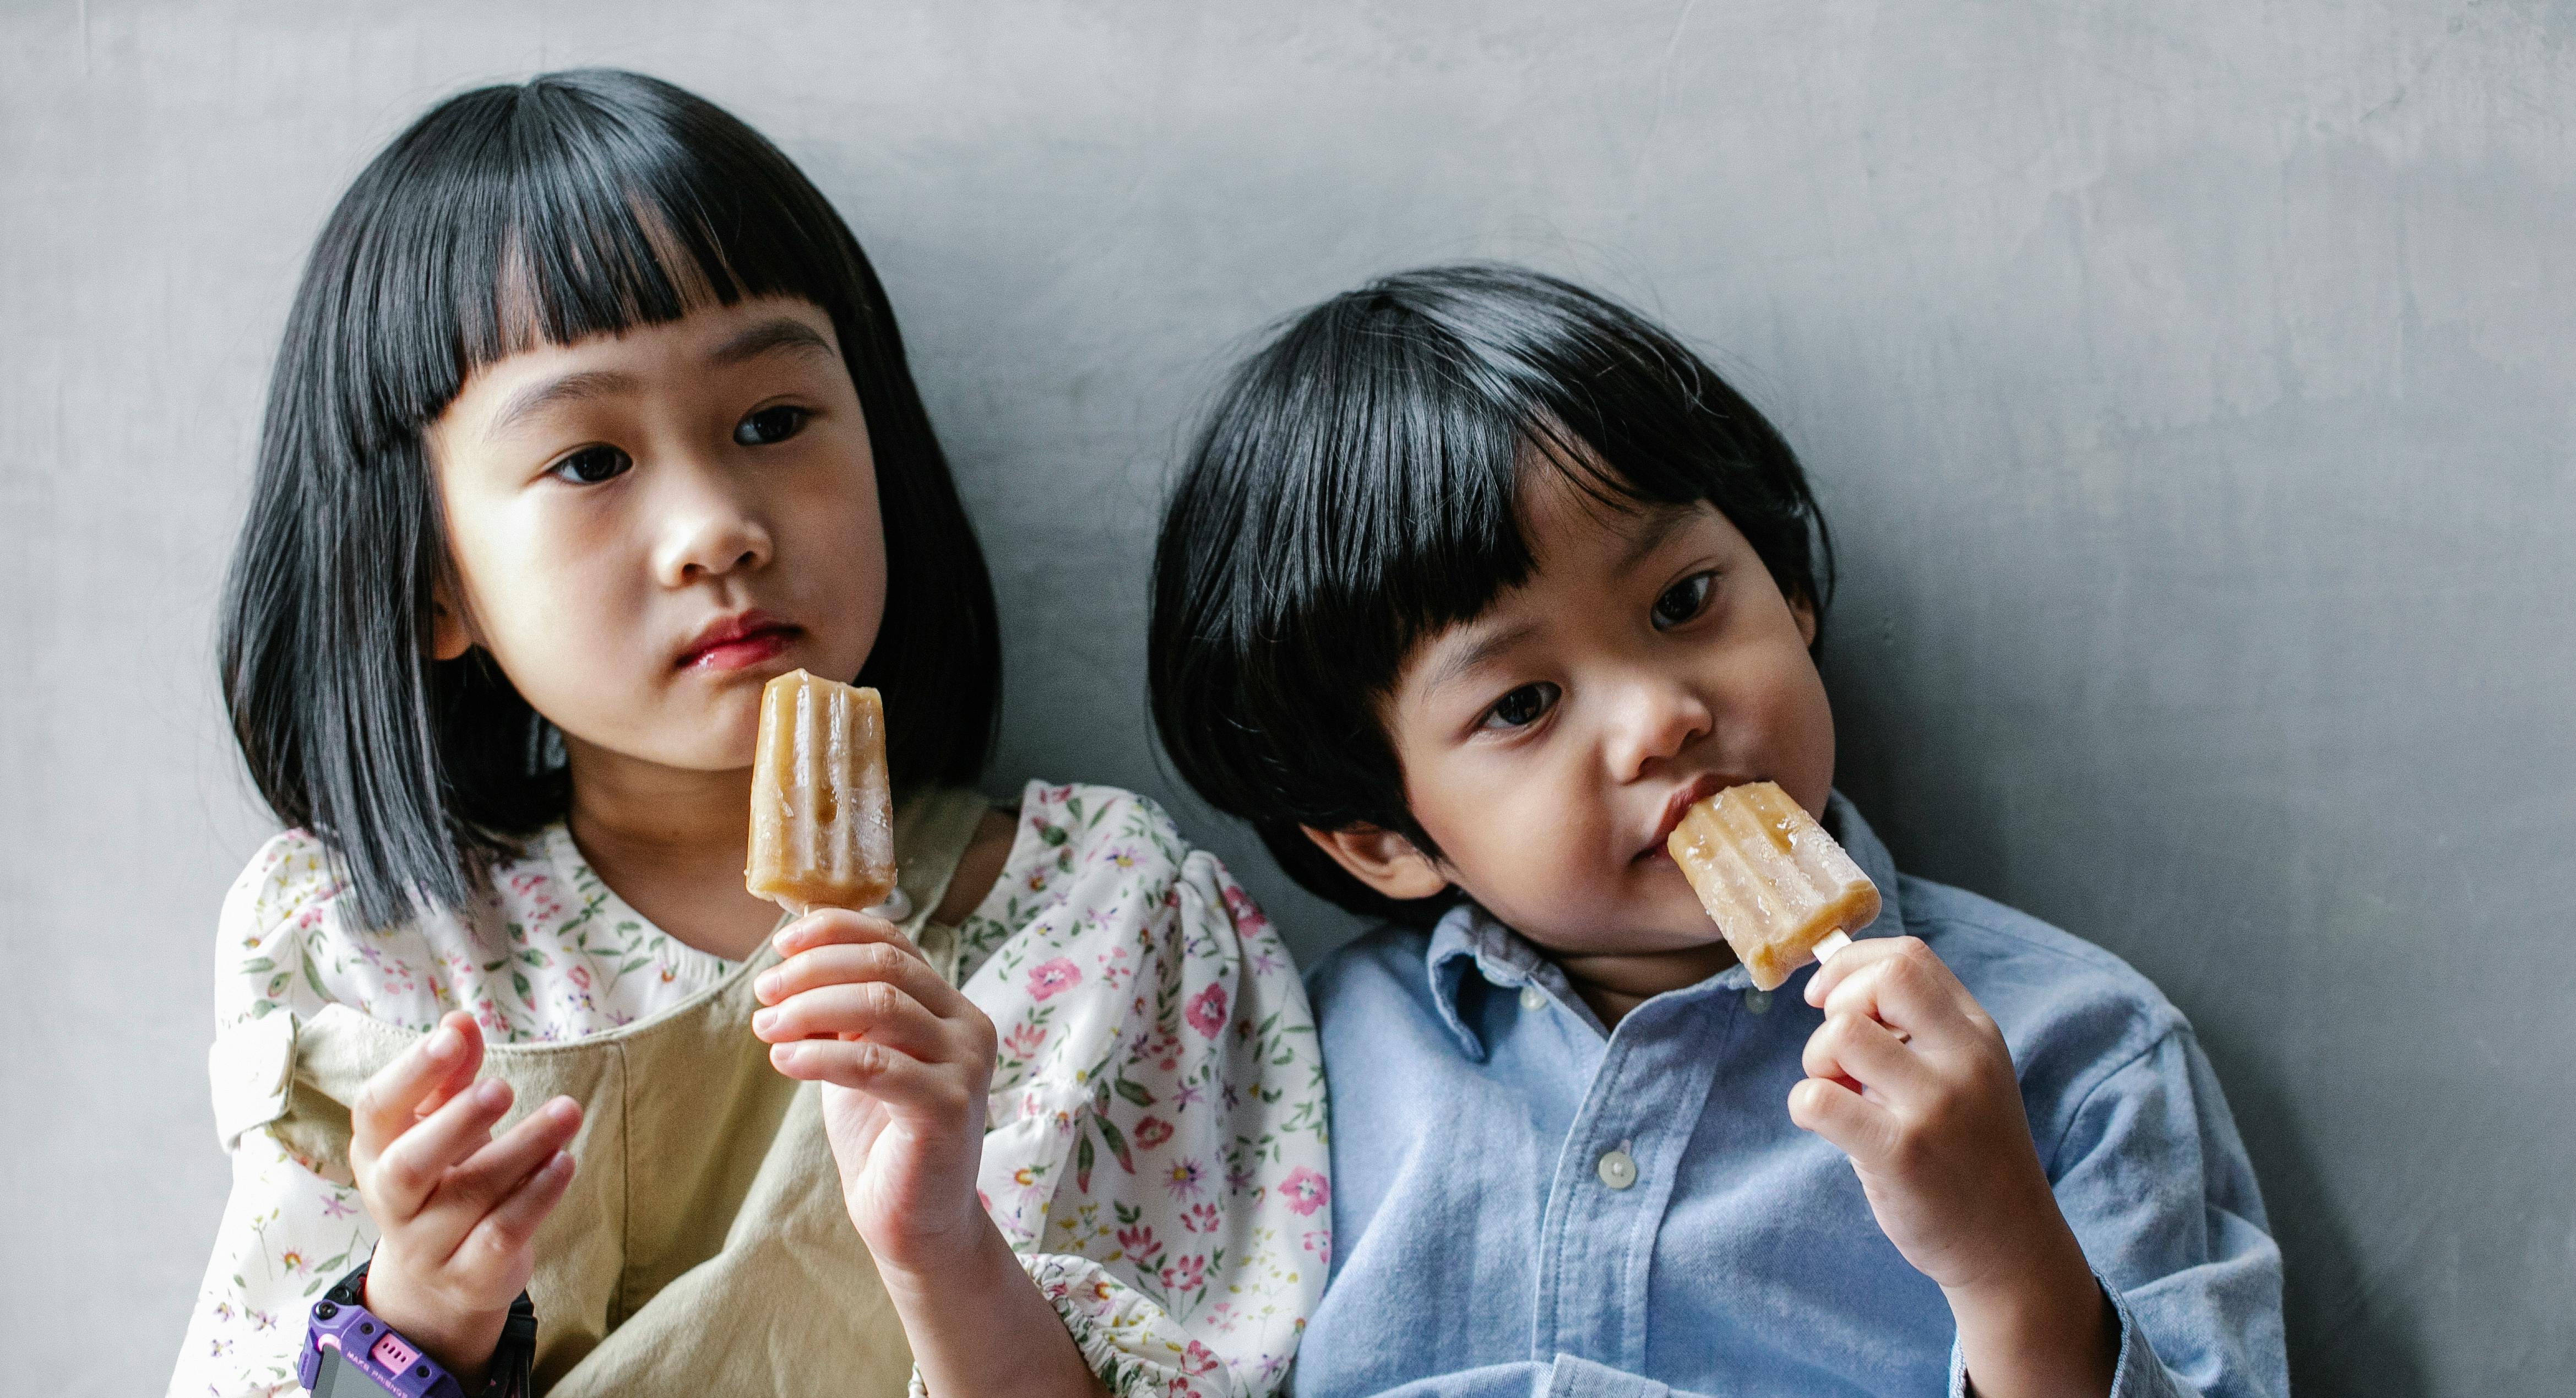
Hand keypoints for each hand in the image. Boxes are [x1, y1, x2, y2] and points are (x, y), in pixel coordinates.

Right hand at [349, 1010, 581, 1385]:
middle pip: (408, 1166)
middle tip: (503, 1087)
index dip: (410, 1073)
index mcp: (376, 1152)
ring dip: (522, 1150)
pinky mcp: (468, 1277)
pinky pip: (500, 1236)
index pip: (375, 1110)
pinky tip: (565, 1162)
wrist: (444, 1279)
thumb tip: (460, 1020)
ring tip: (567, 1113)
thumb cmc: (444, 1177)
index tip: (452, 1037)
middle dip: (457, 1123)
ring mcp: (425, 1246)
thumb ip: (450, 1075)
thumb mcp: (439, 1125)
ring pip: (468, 1197)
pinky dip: (536, 1197)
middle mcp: (391, 1202)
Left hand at [752, 910, 998, 1281]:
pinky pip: (874, 1064)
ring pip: (880, 1005)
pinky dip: (819, 1056)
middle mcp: (968, 1027)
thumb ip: (843, 1014)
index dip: (835, 931)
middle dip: (814, 970)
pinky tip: (782, 1060)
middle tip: (764, 991)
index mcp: (950, 1007)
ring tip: (765, 1026)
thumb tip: (792, 963)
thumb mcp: (860, 1058)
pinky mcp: (949, 1107)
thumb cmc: (882, 1138)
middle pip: (886, 965)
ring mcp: (965, 1065)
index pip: (895, 942)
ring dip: (809, 1008)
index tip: (781, 944)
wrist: (914, 1222)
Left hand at [1791, 937, 2112, 1397]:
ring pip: (1842, 1035)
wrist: (2009, 1246)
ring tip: (1839, 1093)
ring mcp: (1933, 1108)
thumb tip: (1835, 981)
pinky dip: (1804, 1105)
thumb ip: (1919, 1029)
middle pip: (1883, 980)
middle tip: (1839, 1056)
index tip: (1826, 996)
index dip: (1851, 964)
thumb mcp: (1968, 1076)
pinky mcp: (1900, 1155)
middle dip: (1838, 1006)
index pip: (1909, 957)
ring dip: (1817, 1059)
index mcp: (1977, 1035)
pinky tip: (1827, 1124)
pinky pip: (1817, 1099)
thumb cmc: (1970, 1154)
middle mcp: (1963, 1062)